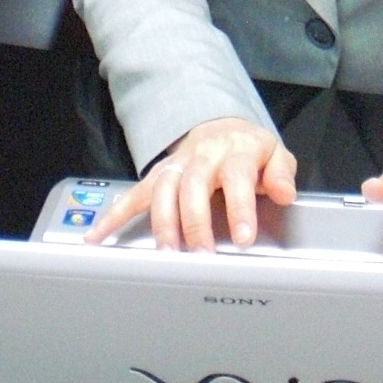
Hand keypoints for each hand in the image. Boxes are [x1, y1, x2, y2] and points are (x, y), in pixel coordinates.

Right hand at [84, 117, 296, 251]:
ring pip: (163, 189)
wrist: (222, 128)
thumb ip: (281, 173)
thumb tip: (284, 192)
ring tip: (167, 253)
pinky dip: (113, 215)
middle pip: (195, 184)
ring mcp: (177, 165)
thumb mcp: (275, 155)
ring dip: (163, 222)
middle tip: (202, 255)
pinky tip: (98, 238)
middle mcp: (204, 155)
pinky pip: (133, 194)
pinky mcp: (157, 176)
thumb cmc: (249, 151)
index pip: (237, 175)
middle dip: (196, 221)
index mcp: (236, 150)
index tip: (243, 238)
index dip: (240, 207)